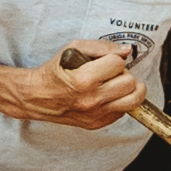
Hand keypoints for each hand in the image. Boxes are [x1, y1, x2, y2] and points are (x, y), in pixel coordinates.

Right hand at [16, 38, 146, 130]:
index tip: (104, 61)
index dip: (112, 59)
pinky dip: (119, 102)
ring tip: (117, 84)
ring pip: (133, 101)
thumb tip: (125, 51)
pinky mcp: (97, 124)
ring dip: (128, 89)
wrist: (36, 97)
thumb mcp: (72, 49)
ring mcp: (95, 115)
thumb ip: (101, 46)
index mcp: (84, 80)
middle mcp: (91, 100)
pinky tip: (107, 96)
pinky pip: (123, 112)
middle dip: (122, 74)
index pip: (118, 64)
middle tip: (110, 73)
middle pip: (130, 83)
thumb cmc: (54, 72)